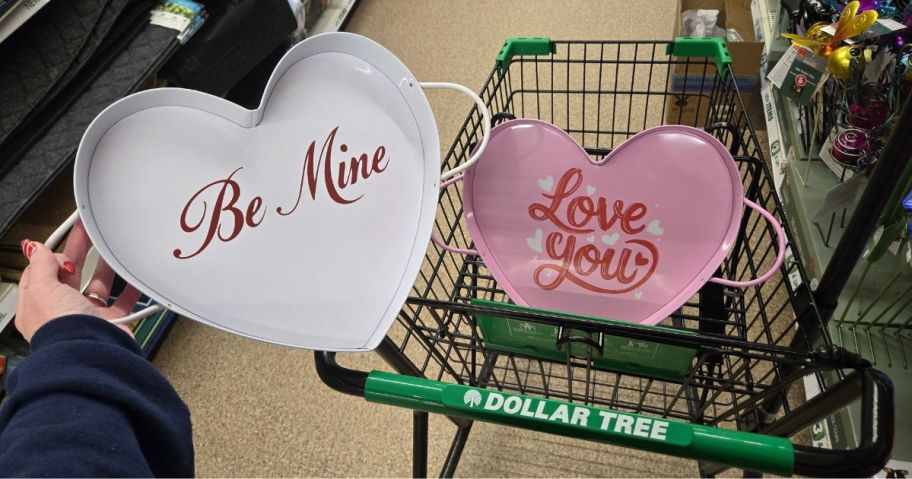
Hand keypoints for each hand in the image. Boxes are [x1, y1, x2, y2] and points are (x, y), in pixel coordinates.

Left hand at [15, 220, 140, 341]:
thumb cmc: (60, 328)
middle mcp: (63, 311)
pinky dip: (131, 289)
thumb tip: (36, 249)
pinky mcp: (111, 323)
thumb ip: (41, 266)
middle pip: (71, 274)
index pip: (41, 272)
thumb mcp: (41, 289)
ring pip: (98, 286)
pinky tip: (134, 276)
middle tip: (89, 231)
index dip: (52, 254)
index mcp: (38, 305)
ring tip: (113, 249)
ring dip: (106, 267)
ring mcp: (88, 316)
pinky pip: (123, 302)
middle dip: (80, 251)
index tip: (65, 235)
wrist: (90, 353)